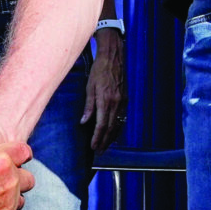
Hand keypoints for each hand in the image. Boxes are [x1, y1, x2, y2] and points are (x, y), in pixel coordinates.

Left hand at [81, 31, 126, 154]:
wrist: (114, 57)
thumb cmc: (99, 70)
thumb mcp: (89, 87)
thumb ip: (88, 106)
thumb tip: (84, 122)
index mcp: (106, 100)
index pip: (101, 125)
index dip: (97, 138)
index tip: (93, 147)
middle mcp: (116, 103)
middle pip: (110, 128)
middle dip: (104, 141)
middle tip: (99, 152)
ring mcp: (123, 102)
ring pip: (118, 125)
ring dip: (111, 138)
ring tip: (106, 147)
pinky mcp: (126, 99)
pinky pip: (122, 118)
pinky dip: (118, 128)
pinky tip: (114, 134)